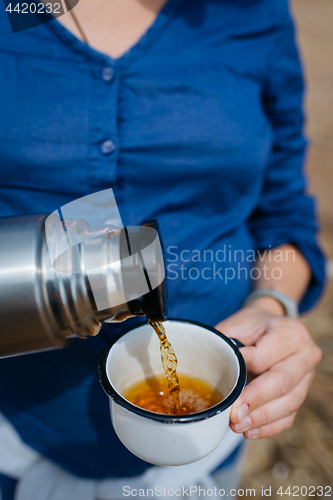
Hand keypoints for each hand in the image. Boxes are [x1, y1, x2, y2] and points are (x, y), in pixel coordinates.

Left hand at [214, 303, 321, 438]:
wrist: (269, 325)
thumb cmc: (249, 326)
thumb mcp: (235, 326)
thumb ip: (225, 346)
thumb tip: (207, 372)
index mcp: (290, 332)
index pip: (264, 358)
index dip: (243, 371)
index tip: (224, 382)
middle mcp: (305, 354)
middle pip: (282, 383)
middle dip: (255, 402)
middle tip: (233, 416)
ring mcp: (307, 377)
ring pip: (289, 404)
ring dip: (261, 419)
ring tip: (237, 426)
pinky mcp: (302, 394)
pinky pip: (289, 416)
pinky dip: (268, 426)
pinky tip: (250, 430)